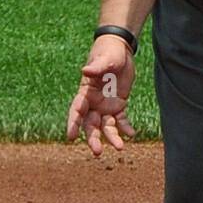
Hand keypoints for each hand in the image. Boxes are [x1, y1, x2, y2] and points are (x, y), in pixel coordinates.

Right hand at [66, 35, 136, 155]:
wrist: (120, 50)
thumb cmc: (108, 53)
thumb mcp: (104, 59)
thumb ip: (96, 67)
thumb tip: (84, 70)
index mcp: (85, 92)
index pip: (76, 110)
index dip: (73, 123)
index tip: (71, 137)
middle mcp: (93, 102)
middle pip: (90, 124)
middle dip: (92, 138)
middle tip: (97, 152)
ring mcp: (105, 105)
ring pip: (106, 126)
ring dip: (111, 137)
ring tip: (120, 147)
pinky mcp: (119, 105)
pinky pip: (121, 120)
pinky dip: (125, 127)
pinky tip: (132, 134)